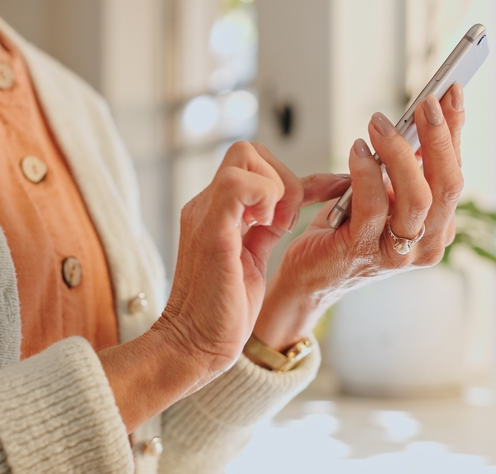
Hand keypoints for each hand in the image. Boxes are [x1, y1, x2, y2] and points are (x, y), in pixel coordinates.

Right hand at [152, 141, 289, 381]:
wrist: (193, 345)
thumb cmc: (222, 312)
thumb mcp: (251, 258)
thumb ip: (262, 229)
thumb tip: (286, 207)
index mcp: (215, 211)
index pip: (250, 162)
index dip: (285, 177)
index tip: (302, 209)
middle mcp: (205, 205)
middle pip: (248, 151)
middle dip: (282, 177)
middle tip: (287, 219)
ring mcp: (205, 215)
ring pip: (244, 157)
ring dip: (275, 187)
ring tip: (278, 226)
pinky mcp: (210, 231)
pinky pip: (237, 185)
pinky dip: (265, 197)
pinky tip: (271, 227)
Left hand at [254, 85, 465, 350]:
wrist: (309, 276)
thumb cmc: (345, 229)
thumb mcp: (383, 194)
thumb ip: (404, 167)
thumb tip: (421, 118)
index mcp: (438, 227)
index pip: (456, 173)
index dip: (455, 131)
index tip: (451, 92)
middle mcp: (427, 243)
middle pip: (448, 185)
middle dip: (439, 137)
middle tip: (424, 101)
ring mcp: (398, 253)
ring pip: (417, 197)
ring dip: (399, 152)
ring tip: (379, 122)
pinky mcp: (361, 251)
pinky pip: (374, 206)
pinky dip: (367, 172)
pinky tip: (357, 149)